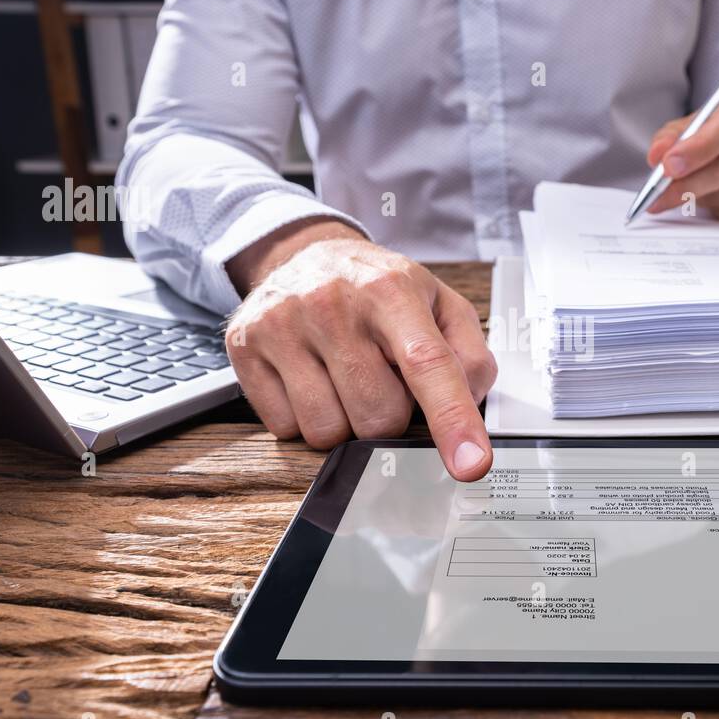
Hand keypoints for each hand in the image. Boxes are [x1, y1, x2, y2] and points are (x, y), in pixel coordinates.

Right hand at [225, 218, 496, 480]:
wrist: (305, 253)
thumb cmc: (379, 289)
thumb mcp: (440, 304)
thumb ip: (470, 356)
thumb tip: (471, 408)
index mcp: (391, 289)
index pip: (427, 364)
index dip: (453, 419)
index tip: (471, 465)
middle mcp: (333, 303)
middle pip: (378, 417)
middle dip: (391, 416)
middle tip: (384, 379)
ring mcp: (283, 325)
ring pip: (328, 432)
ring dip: (347, 423)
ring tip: (346, 378)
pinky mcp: (246, 348)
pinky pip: (285, 429)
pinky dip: (306, 419)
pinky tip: (312, 380)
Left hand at [645, 88, 718, 220]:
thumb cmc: (713, 136)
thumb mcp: (688, 128)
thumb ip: (670, 138)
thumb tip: (658, 156)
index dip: (699, 148)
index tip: (669, 166)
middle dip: (691, 183)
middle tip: (661, 196)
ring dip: (705, 198)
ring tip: (689, 194)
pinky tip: (712, 201)